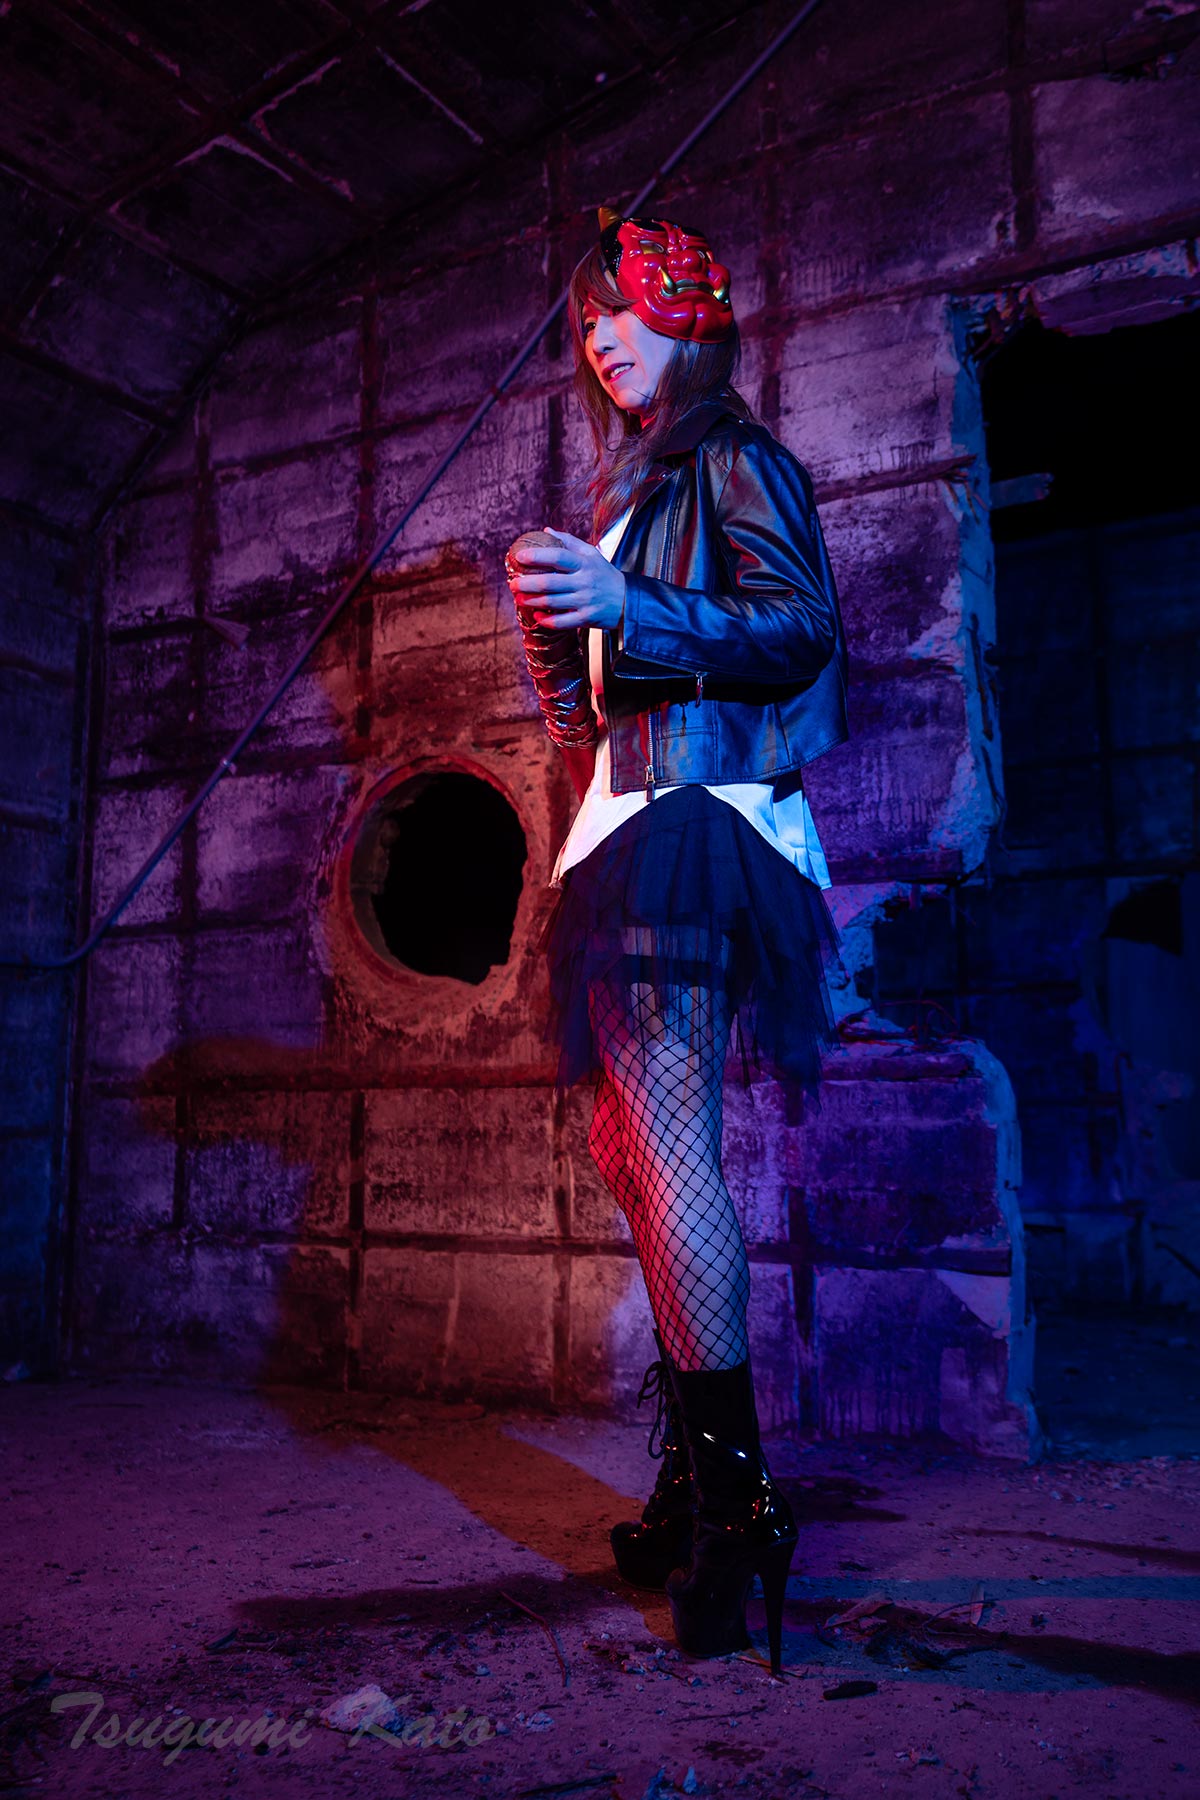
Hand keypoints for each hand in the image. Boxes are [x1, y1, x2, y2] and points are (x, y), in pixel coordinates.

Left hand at [506, 528, 625, 629]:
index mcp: (584, 564)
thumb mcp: (592, 555)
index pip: (558, 556)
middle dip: (527, 583)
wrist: (629, 600)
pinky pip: (563, 622)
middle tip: (513, 584)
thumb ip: (569, 542)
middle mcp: (584, 582)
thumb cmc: (606, 575)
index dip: (537, 556)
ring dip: (532, 601)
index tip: (519, 557)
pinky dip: (547, 620)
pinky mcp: (587, 618)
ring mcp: (586, 601)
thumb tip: (547, 530)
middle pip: (549, 582)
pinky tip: (536, 617)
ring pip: (552, 602)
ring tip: (519, 598)